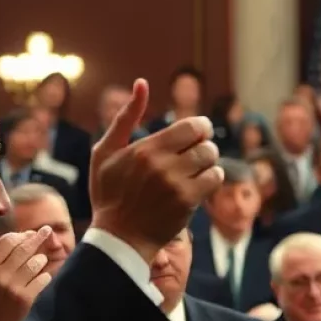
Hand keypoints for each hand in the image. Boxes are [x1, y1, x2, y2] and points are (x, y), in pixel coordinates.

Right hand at [0, 228, 52, 320]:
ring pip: (35, 263)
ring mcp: (13, 287)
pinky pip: (41, 280)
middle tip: (47, 231)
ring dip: (40, 259)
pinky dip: (44, 276)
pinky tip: (45, 275)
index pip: (7, 242)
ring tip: (41, 258)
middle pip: (24, 249)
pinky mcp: (25, 300)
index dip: (19, 235)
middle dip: (37, 238)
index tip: (26, 233)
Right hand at [89, 79, 222, 265]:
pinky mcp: (188, 202)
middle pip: (205, 142)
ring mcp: (176, 184)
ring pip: (211, 159)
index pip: (191, 127)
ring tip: (194, 169)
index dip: (200, 128)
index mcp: (144, 149)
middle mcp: (161, 165)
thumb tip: (142, 83)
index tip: (197, 133)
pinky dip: (211, 178)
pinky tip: (198, 183)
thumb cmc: (110, 193)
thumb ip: (125, 117)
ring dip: (208, 162)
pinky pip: (214, 179)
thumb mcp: (106, 152)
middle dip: (204, 144)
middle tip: (196, 152)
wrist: (119, 237)